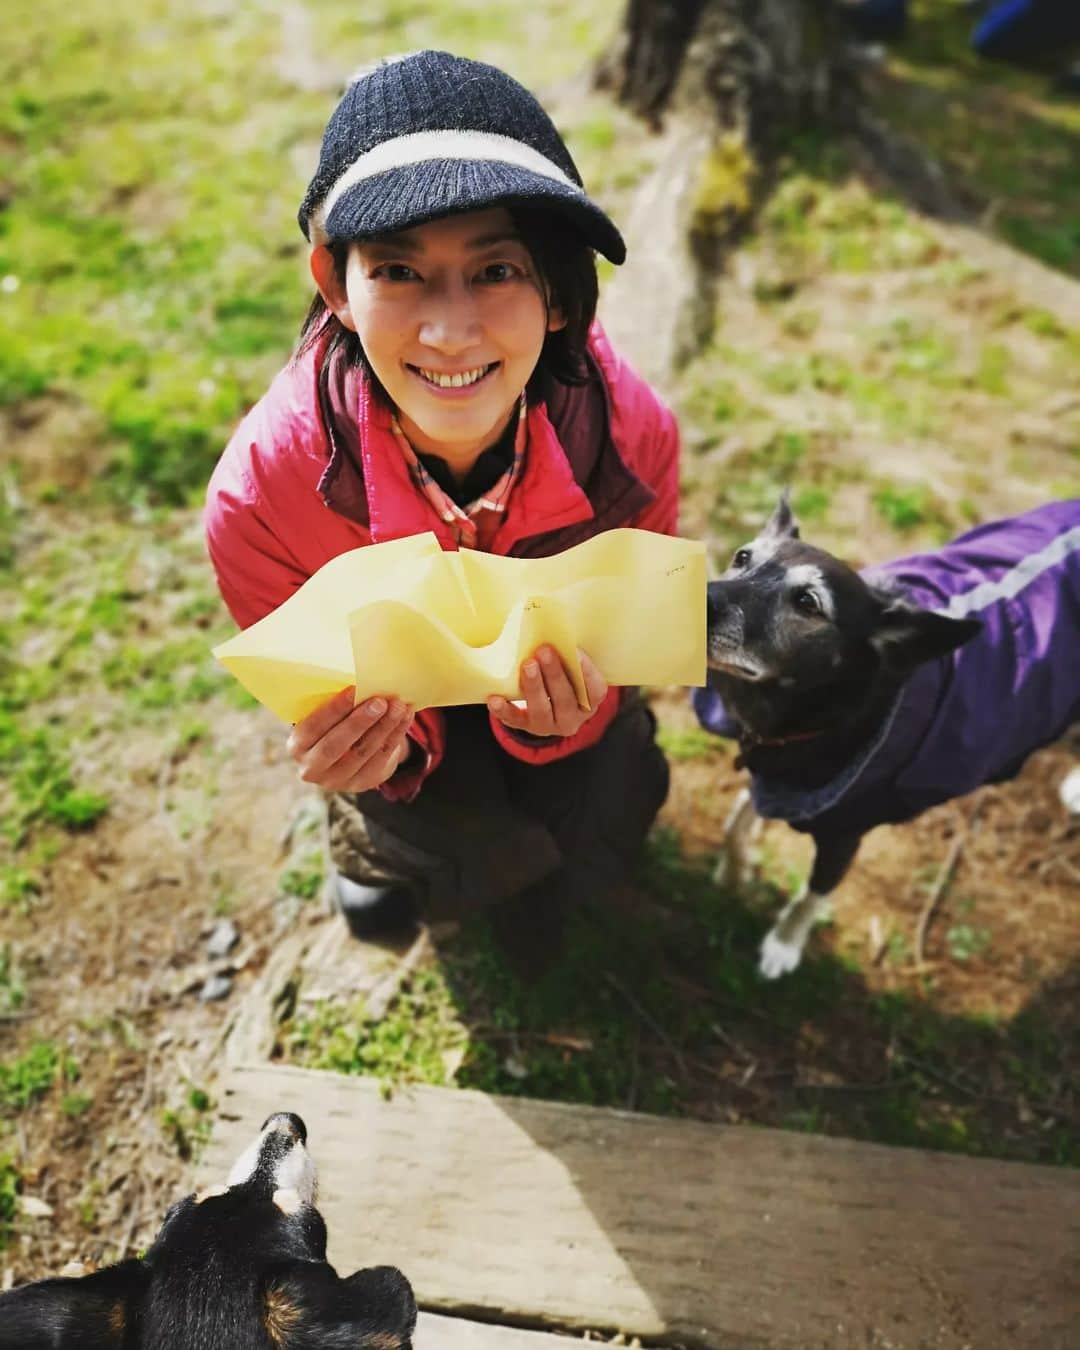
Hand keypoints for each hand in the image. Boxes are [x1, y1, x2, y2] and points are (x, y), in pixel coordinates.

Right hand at [286, 687, 413, 791]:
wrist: (347, 753)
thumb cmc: (333, 723)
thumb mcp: (325, 716)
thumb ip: (332, 702)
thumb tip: (357, 679)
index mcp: (297, 746)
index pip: (313, 728)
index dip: (333, 709)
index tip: (354, 689)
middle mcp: (312, 768)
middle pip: (336, 745)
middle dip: (360, 722)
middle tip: (380, 702)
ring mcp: (338, 780)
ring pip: (364, 752)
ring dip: (384, 727)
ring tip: (398, 705)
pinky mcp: (363, 783)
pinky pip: (382, 758)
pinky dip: (396, 734)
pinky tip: (405, 716)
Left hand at [487, 646, 607, 737]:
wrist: (544, 704)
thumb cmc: (561, 677)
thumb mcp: (571, 669)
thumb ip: (567, 655)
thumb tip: (553, 627)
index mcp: (589, 701)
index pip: (595, 690)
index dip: (587, 671)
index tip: (575, 650)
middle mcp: (572, 718)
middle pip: (566, 699)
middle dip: (555, 674)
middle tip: (544, 651)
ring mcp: (549, 725)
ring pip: (542, 710)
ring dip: (534, 687)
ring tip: (526, 666)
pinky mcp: (526, 727)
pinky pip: (514, 720)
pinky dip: (504, 710)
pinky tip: (494, 699)